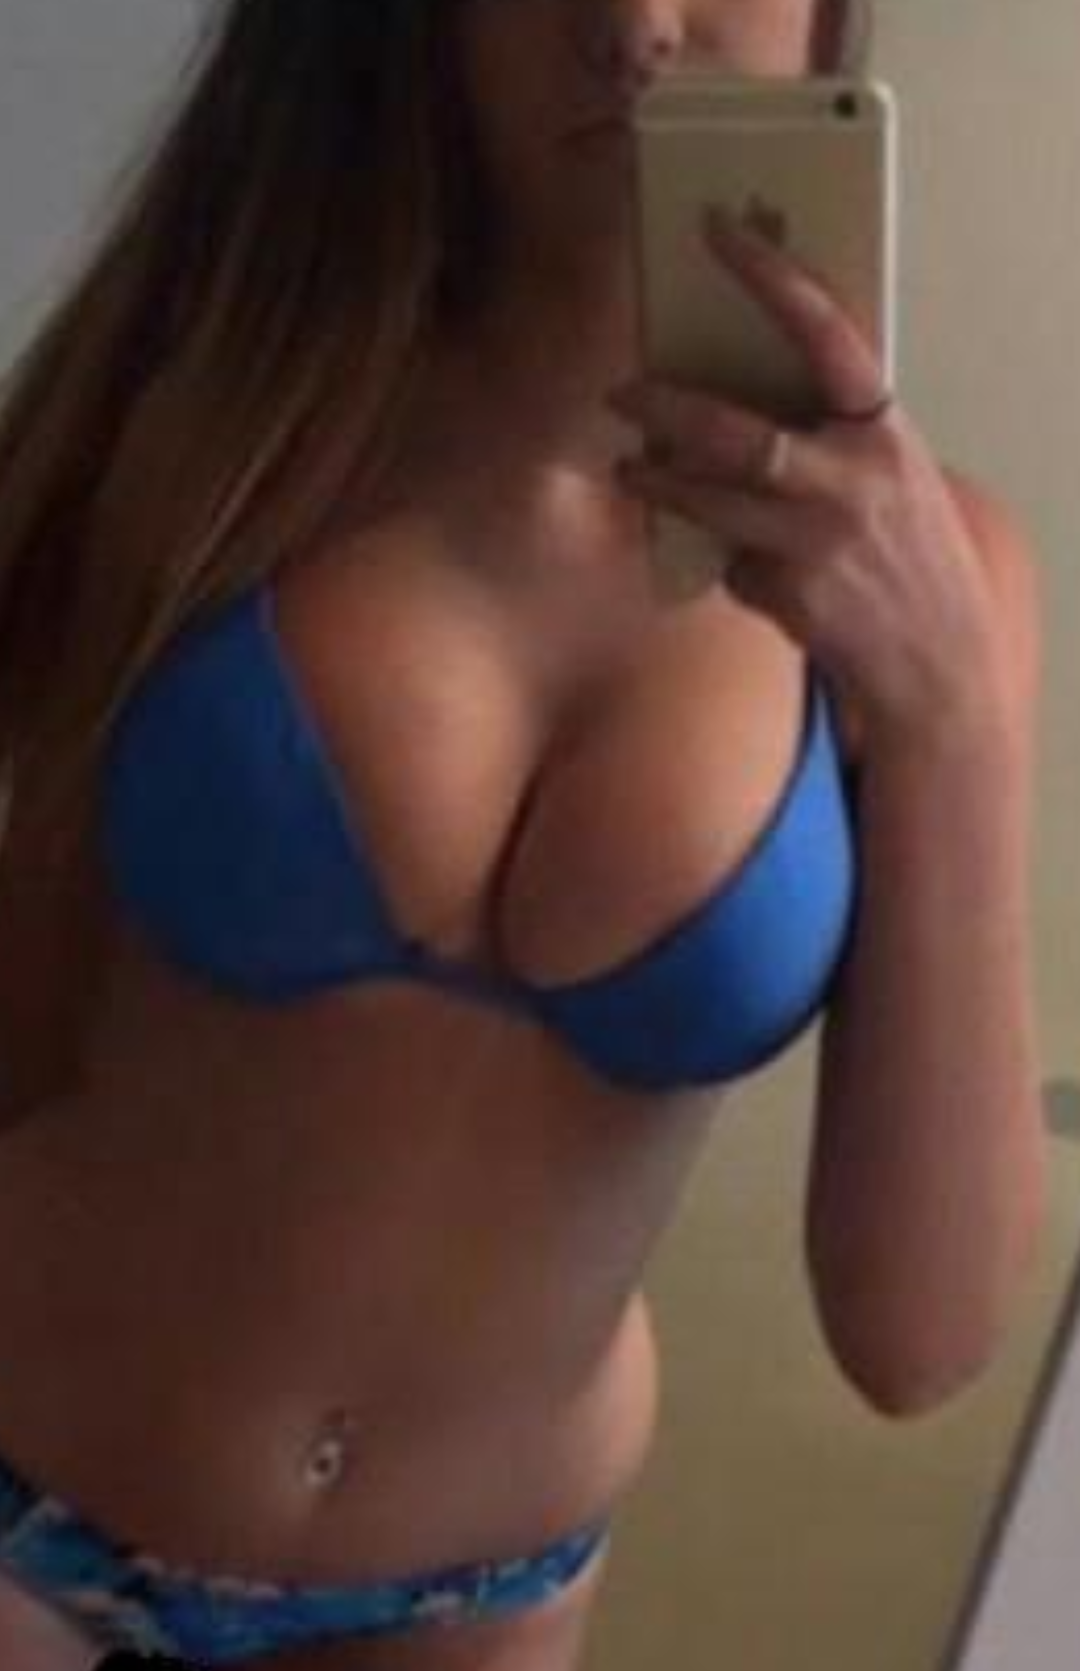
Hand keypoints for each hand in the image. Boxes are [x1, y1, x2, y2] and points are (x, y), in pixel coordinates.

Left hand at [606, 205, 1006, 759]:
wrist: (934, 658)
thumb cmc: (904, 549)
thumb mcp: (889, 473)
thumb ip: (832, 432)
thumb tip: (739, 388)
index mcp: (884, 430)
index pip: (825, 332)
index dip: (770, 276)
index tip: (717, 231)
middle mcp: (851, 479)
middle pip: (734, 432)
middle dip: (665, 408)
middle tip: (621, 391)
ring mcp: (815, 540)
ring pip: (707, 499)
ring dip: (657, 481)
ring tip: (629, 467)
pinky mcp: (786, 591)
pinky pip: (730, 560)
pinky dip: (730, 560)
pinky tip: (757, 571)